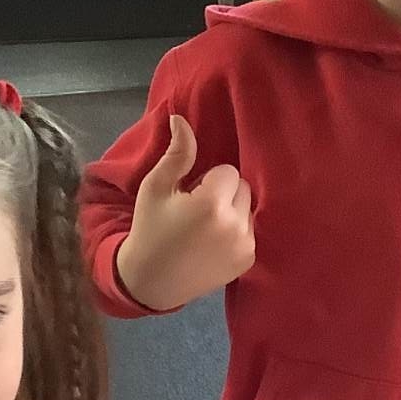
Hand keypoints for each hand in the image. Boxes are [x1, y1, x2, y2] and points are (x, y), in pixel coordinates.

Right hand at [116, 114, 254, 310]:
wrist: (152, 281)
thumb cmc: (150, 229)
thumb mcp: (156, 187)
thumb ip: (177, 154)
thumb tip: (181, 119)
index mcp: (212, 204)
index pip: (228, 171)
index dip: (206, 180)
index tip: (188, 196)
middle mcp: (235, 225)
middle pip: (242, 187)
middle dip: (223, 193)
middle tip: (195, 210)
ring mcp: (245, 245)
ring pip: (248, 208)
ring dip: (232, 210)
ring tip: (205, 226)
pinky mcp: (248, 260)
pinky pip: (250, 229)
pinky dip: (236, 231)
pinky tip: (213, 242)